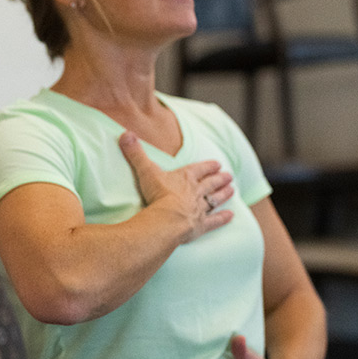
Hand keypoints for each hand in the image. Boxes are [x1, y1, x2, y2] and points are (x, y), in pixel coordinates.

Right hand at [118, 131, 234, 242]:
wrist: (167, 219)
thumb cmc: (158, 194)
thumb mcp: (145, 170)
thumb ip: (136, 153)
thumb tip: (125, 133)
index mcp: (185, 177)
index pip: (199, 169)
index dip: (208, 166)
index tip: (217, 163)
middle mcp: (196, 191)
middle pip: (210, 184)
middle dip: (219, 179)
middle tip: (229, 176)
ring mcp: (200, 209)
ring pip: (215, 200)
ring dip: (224, 195)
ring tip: (232, 190)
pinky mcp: (201, 225)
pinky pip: (214, 221)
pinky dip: (223, 218)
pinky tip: (231, 216)